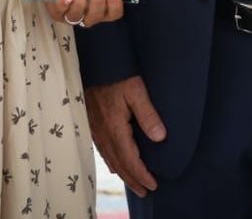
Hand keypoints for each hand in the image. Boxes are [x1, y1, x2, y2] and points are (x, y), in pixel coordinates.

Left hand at [40, 0, 141, 27]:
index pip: (113, 14)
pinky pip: (60, 14)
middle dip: (97, 1)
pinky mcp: (56, 9)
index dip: (114, 5)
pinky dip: (64, 6)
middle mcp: (88, 12)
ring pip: (78, 18)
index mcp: (103, 4)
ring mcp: (71, 12)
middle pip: (95, 17)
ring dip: (81, 1)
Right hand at [84, 75, 164, 196]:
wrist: (94, 61)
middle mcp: (103, 132)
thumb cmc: (116, 73)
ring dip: (122, 172)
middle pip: (118, 164)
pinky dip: (111, 161)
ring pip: (109, 158)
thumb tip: (160, 138)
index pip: (130, 159)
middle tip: (145, 191)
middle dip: (132, 180)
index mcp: (115, 127)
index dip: (141, 174)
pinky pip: (102, 149)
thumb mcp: (136, 90)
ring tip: (133, 182)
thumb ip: (148, 114)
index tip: (153, 185)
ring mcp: (95, 128)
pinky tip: (114, 162)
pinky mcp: (91, 122)